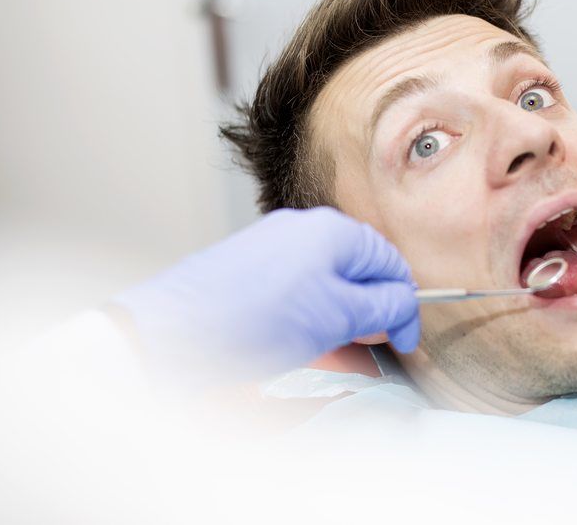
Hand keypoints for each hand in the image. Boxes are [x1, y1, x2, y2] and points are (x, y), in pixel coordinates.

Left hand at [113, 207, 418, 386]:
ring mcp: (269, 247)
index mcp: (330, 230)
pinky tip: (299, 341)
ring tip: (333, 348)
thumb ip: (383, 307)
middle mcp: (300, 229)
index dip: (404, 305)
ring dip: (339, 316)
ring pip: (324, 281)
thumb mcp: (339, 317)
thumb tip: (403, 305)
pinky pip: (294, 289)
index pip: (389, 261)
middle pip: (356, 269)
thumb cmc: (251, 321)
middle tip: (370, 345)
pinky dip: (308, 314)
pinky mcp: (246, 270)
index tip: (404, 339)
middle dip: (370, 310)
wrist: (172, 334)